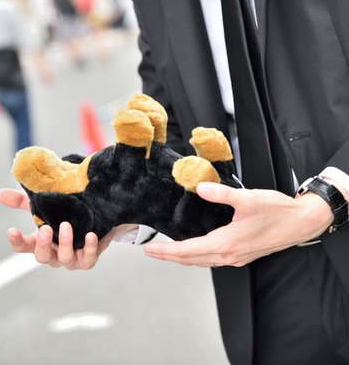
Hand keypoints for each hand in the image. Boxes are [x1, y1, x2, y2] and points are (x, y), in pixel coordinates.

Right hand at [0, 188, 116, 270]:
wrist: (93, 220)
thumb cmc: (64, 216)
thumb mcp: (43, 207)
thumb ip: (23, 201)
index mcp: (40, 242)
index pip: (23, 247)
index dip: (17, 241)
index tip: (12, 230)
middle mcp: (53, 254)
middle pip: (42, 257)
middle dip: (43, 245)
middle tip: (45, 229)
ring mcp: (70, 258)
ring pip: (65, 258)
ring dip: (65, 243)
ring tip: (67, 226)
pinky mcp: (88, 258)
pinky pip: (89, 258)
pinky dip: (90, 248)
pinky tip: (90, 236)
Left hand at [144, 181, 333, 267]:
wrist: (301, 222)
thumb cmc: (276, 211)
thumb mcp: (246, 198)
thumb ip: (220, 193)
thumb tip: (200, 188)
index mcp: (226, 244)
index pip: (188, 251)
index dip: (167, 252)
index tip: (150, 251)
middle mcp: (229, 255)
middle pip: (192, 260)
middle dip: (170, 257)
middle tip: (152, 252)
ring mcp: (237, 257)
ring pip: (203, 261)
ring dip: (184, 257)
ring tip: (169, 251)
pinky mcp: (244, 254)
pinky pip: (214, 259)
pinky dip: (200, 255)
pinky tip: (197, 247)